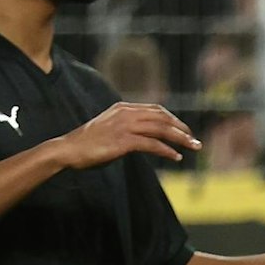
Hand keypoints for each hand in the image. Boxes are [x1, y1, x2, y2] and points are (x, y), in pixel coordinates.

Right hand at [54, 101, 200, 167]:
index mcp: (124, 107)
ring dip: (181, 139)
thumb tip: (146, 138)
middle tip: (195, 141)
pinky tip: (176, 157)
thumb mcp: (110, 128)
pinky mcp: (123, 141)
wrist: (69, 149)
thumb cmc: (88, 142)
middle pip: (163, 118)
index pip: (157, 110)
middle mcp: (126, 113)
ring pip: (161, 129)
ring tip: (193, 148)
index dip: (174, 120)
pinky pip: (152, 145)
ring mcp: (125, 126)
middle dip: (182, 129)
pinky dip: (166, 150)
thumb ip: (128, 127)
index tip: (185, 130)